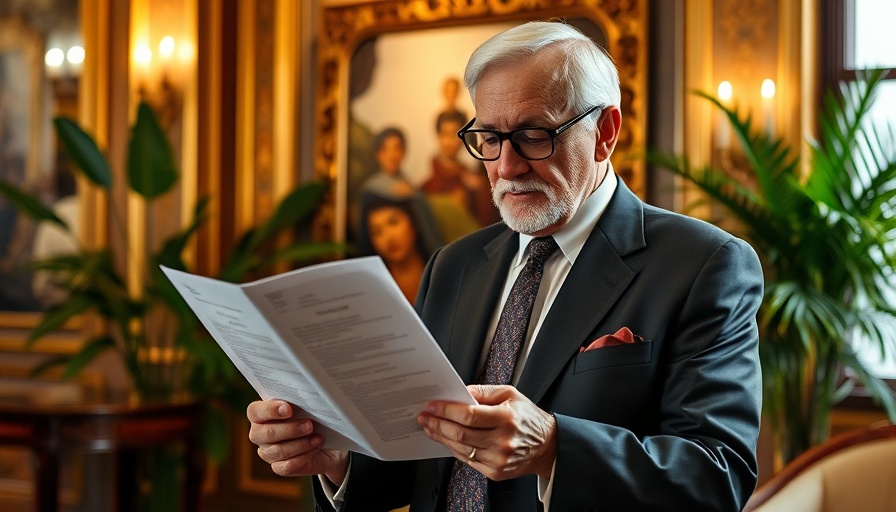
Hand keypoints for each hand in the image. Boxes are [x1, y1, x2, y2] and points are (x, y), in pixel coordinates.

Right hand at [247, 400, 348, 484]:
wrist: (322, 439)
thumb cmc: (309, 417)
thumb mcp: (303, 407)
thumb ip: (298, 403)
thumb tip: (308, 400)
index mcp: (260, 415)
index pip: (254, 411)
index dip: (270, 410)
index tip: (289, 409)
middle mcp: (259, 434)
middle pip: (266, 434)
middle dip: (291, 429)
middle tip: (309, 425)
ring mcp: (267, 452)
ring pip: (278, 451)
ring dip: (301, 444)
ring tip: (317, 438)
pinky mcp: (279, 467)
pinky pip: (286, 466)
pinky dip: (303, 458)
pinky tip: (314, 449)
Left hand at [417, 385, 555, 480]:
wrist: (548, 446)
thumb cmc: (529, 419)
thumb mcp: (511, 395)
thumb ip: (485, 392)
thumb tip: (461, 392)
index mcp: (506, 418)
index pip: (468, 415)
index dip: (446, 410)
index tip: (432, 406)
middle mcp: (502, 441)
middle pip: (460, 434)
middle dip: (437, 424)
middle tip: (425, 417)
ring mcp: (498, 459)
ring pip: (460, 449)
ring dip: (441, 437)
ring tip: (430, 427)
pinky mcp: (496, 472)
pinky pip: (467, 461)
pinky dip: (453, 450)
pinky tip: (446, 440)